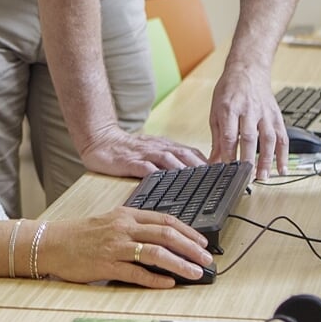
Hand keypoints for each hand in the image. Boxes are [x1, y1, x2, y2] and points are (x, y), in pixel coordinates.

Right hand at [36, 208, 213, 287]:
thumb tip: (161, 238)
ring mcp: (115, 247)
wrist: (51, 243)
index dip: (188, 231)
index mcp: (126, 215)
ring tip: (195, 272)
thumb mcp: (109, 221)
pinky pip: (136, 273)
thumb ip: (133, 226)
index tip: (202, 242)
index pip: (165, 220)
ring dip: (179, 264)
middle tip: (207, 259)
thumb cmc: (79, 235)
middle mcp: (123, 228)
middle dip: (191, 248)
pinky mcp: (106, 265)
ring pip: (156, 253)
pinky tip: (168, 284)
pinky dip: (155, 279)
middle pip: (166, 235)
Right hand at [78, 126, 206, 179]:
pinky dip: (157, 174)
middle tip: (215, 179)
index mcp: (164, 146)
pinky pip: (146, 168)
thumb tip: (189, 170)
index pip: (191, 153)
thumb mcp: (151, 149)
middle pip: (184, 155)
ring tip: (197, 181)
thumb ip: (168, 158)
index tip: (221, 174)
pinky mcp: (130, 161)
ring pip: (169, 159)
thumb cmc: (125, 149)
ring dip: (184, 170)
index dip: (207, 163)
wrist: (99, 139)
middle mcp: (158, 148)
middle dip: (201, 166)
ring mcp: (144, 154)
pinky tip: (166, 182)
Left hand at [209, 67, 286, 178]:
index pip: (229, 135)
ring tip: (263, 177)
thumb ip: (216, 137)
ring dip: (267, 160)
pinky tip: (281, 169)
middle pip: (249, 138)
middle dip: (248, 160)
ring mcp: (265, 114)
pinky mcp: (276, 116)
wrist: (248, 70)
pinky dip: (283, 154)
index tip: (226, 169)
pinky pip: (282, 137)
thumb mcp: (216, 110)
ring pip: (268, 139)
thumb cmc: (230, 90)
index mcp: (230, 108)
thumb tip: (213, 160)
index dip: (228, 153)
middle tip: (246, 178)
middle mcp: (249, 111)